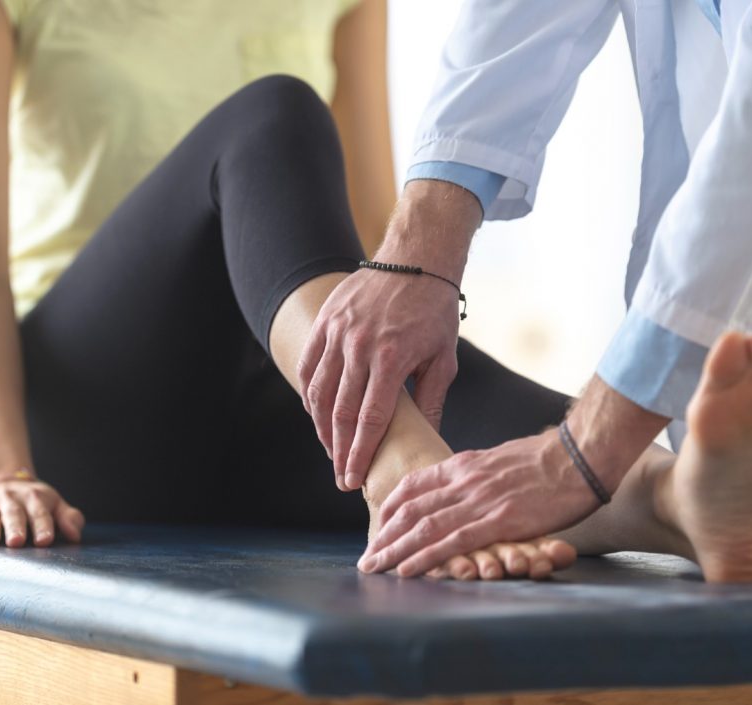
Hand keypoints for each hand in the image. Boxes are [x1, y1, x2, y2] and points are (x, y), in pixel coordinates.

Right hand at [0, 474, 85, 547]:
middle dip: (15, 528)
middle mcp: (12, 499)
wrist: (4, 480)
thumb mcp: (54, 504)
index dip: (43, 526)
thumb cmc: (35, 502)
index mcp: (35, 497)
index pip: (41, 513)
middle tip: (16, 542)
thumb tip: (75, 536)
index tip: (44, 541)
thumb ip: (68, 518)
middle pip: (15, 514)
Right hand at [298, 180, 480, 491]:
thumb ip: (432, 401)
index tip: (354, 480)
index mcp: (392, 359)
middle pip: (340, 412)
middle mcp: (359, 347)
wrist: (416, 261)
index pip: (370, 419)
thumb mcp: (443, 358)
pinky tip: (316, 413)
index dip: (360, 454)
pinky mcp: (324, 322)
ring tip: (330, 450)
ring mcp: (338, 333)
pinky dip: (309, 394)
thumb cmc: (434, 312)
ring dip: (321, 427)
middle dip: (339, 451)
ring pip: (318, 392)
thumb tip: (429, 440)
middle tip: (341, 477)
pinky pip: (308, 366)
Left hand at [357, 430, 599, 576]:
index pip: (414, 484)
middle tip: (366, 556)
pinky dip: (426, 557)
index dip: (391, 507)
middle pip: (410, 508)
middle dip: (383, 535)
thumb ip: (478, 474)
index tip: (379, 524)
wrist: (579, 455)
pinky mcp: (499, 521)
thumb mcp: (501, 458)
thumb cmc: (549, 458)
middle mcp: (464, 481)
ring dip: (394, 550)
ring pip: (424, 527)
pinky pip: (453, 541)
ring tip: (373, 567)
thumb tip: (466, 485)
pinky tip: (407, 569)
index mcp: (464, 464)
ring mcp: (480, 500)